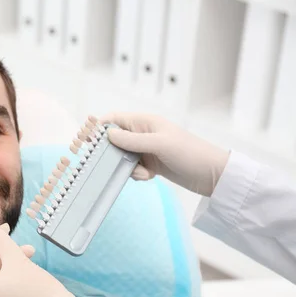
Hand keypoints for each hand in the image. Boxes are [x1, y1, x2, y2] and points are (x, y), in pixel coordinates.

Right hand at [100, 112, 229, 196]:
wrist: (211, 175)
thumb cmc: (189, 153)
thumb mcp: (159, 144)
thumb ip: (132, 140)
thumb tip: (107, 135)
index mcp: (144, 122)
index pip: (113, 119)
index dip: (98, 127)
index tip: (85, 140)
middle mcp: (143, 134)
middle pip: (114, 140)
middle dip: (111, 153)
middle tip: (108, 164)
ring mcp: (146, 149)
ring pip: (122, 157)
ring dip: (126, 167)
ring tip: (142, 172)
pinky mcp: (150, 164)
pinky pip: (132, 169)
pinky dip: (138, 174)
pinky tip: (151, 176)